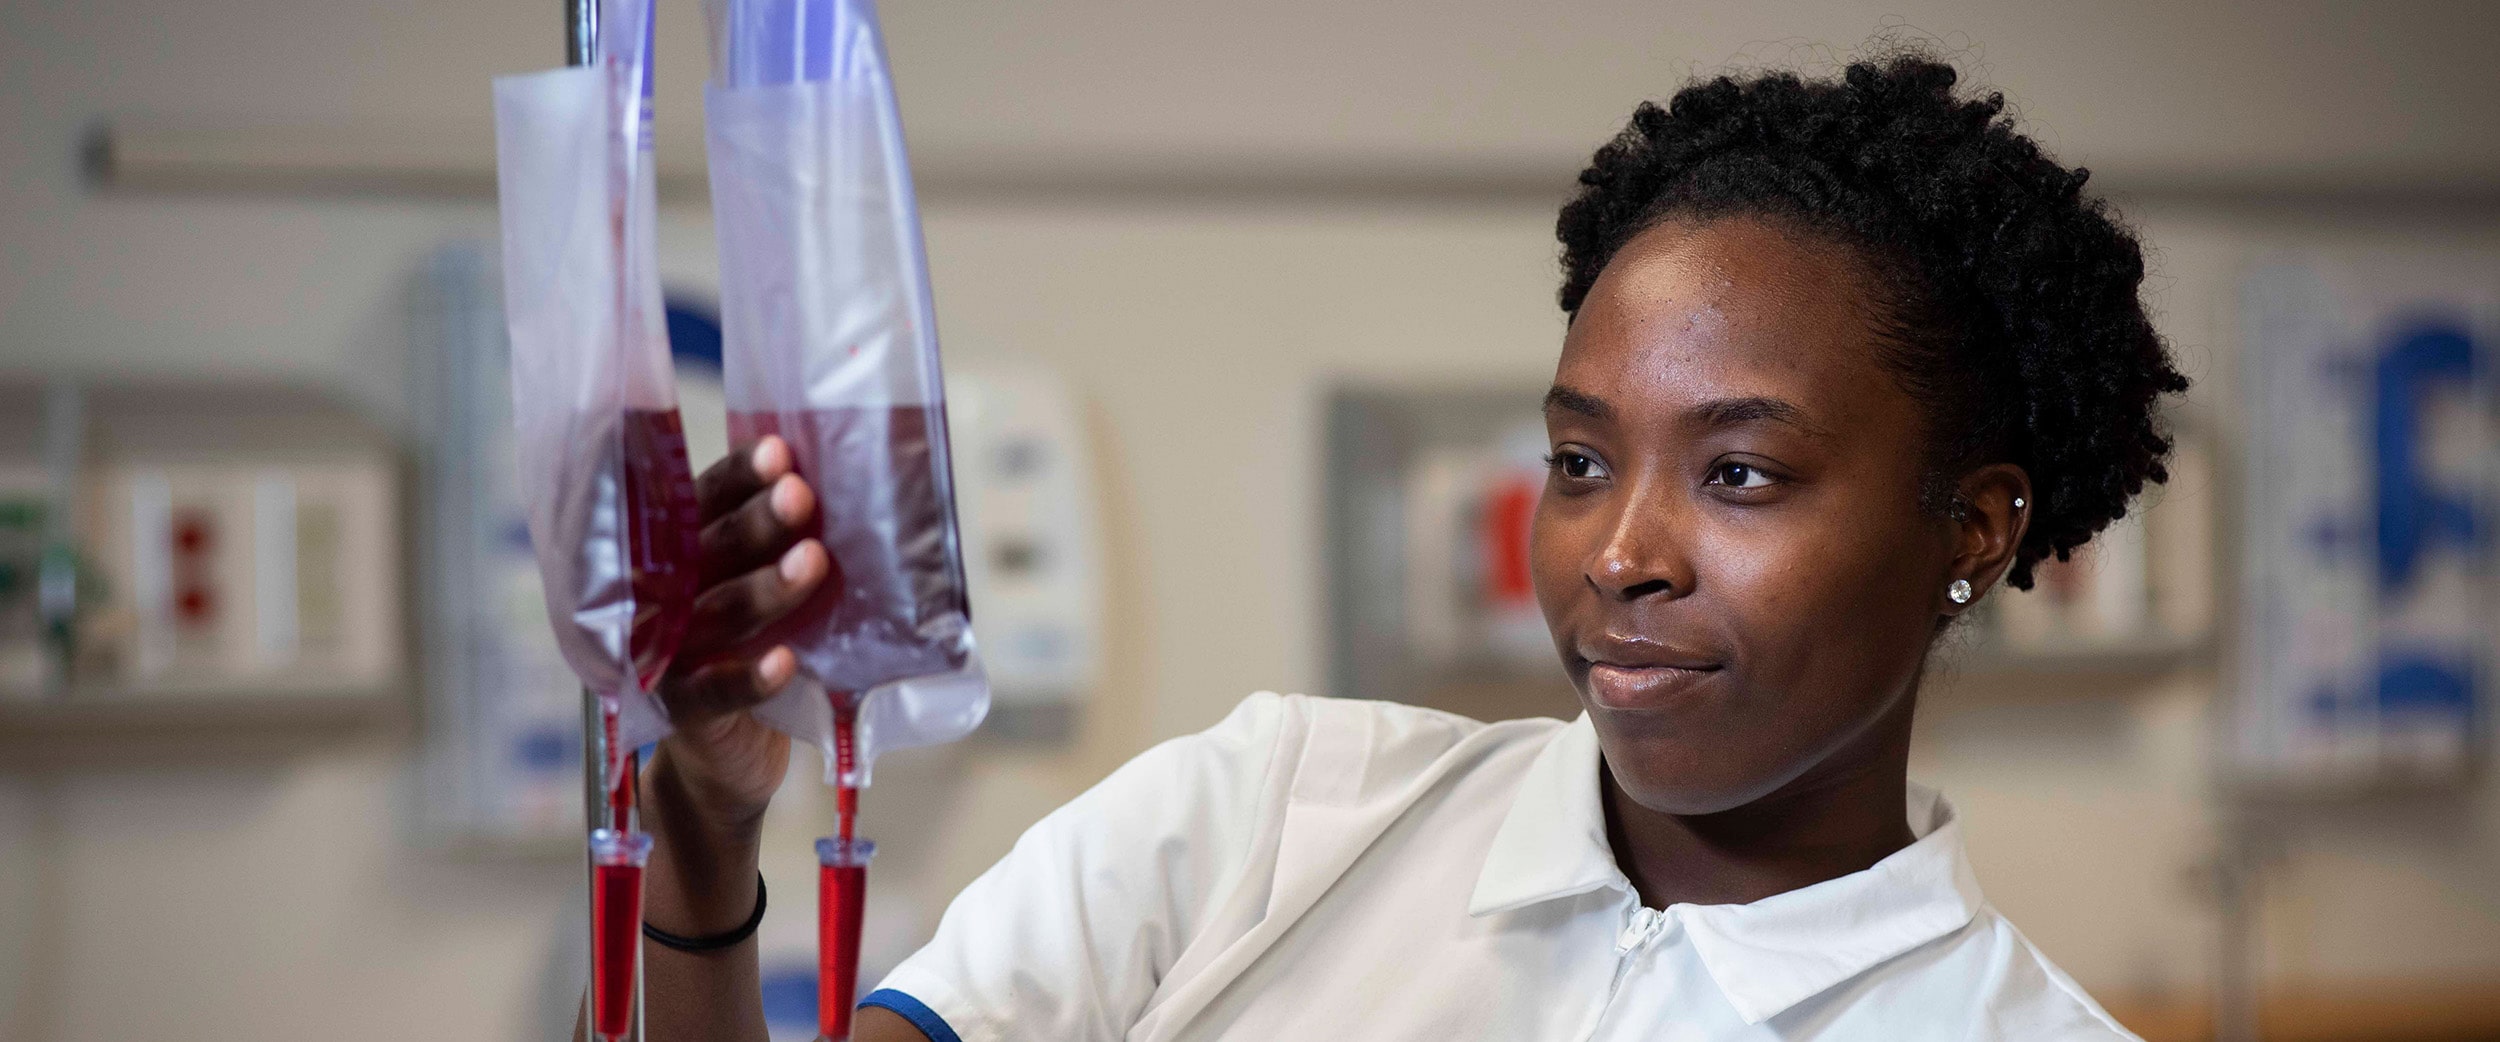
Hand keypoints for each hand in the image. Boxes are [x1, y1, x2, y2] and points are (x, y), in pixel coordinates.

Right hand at [649, 434, 828, 833]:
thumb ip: (773, 548)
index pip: (703, 501)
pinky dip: (749, 677)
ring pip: (718, 611)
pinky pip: (715, 691)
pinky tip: (786, 662)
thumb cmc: (746, 652)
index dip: (740, 476)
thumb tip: (830, 488)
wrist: (723, 756)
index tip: (781, 452)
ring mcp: (663, 651)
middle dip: (759, 521)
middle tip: (800, 495)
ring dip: (766, 587)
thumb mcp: (755, 593)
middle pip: (711, 547)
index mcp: (679, 551)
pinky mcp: (678, 710)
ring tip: (814, 561)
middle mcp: (662, 593)